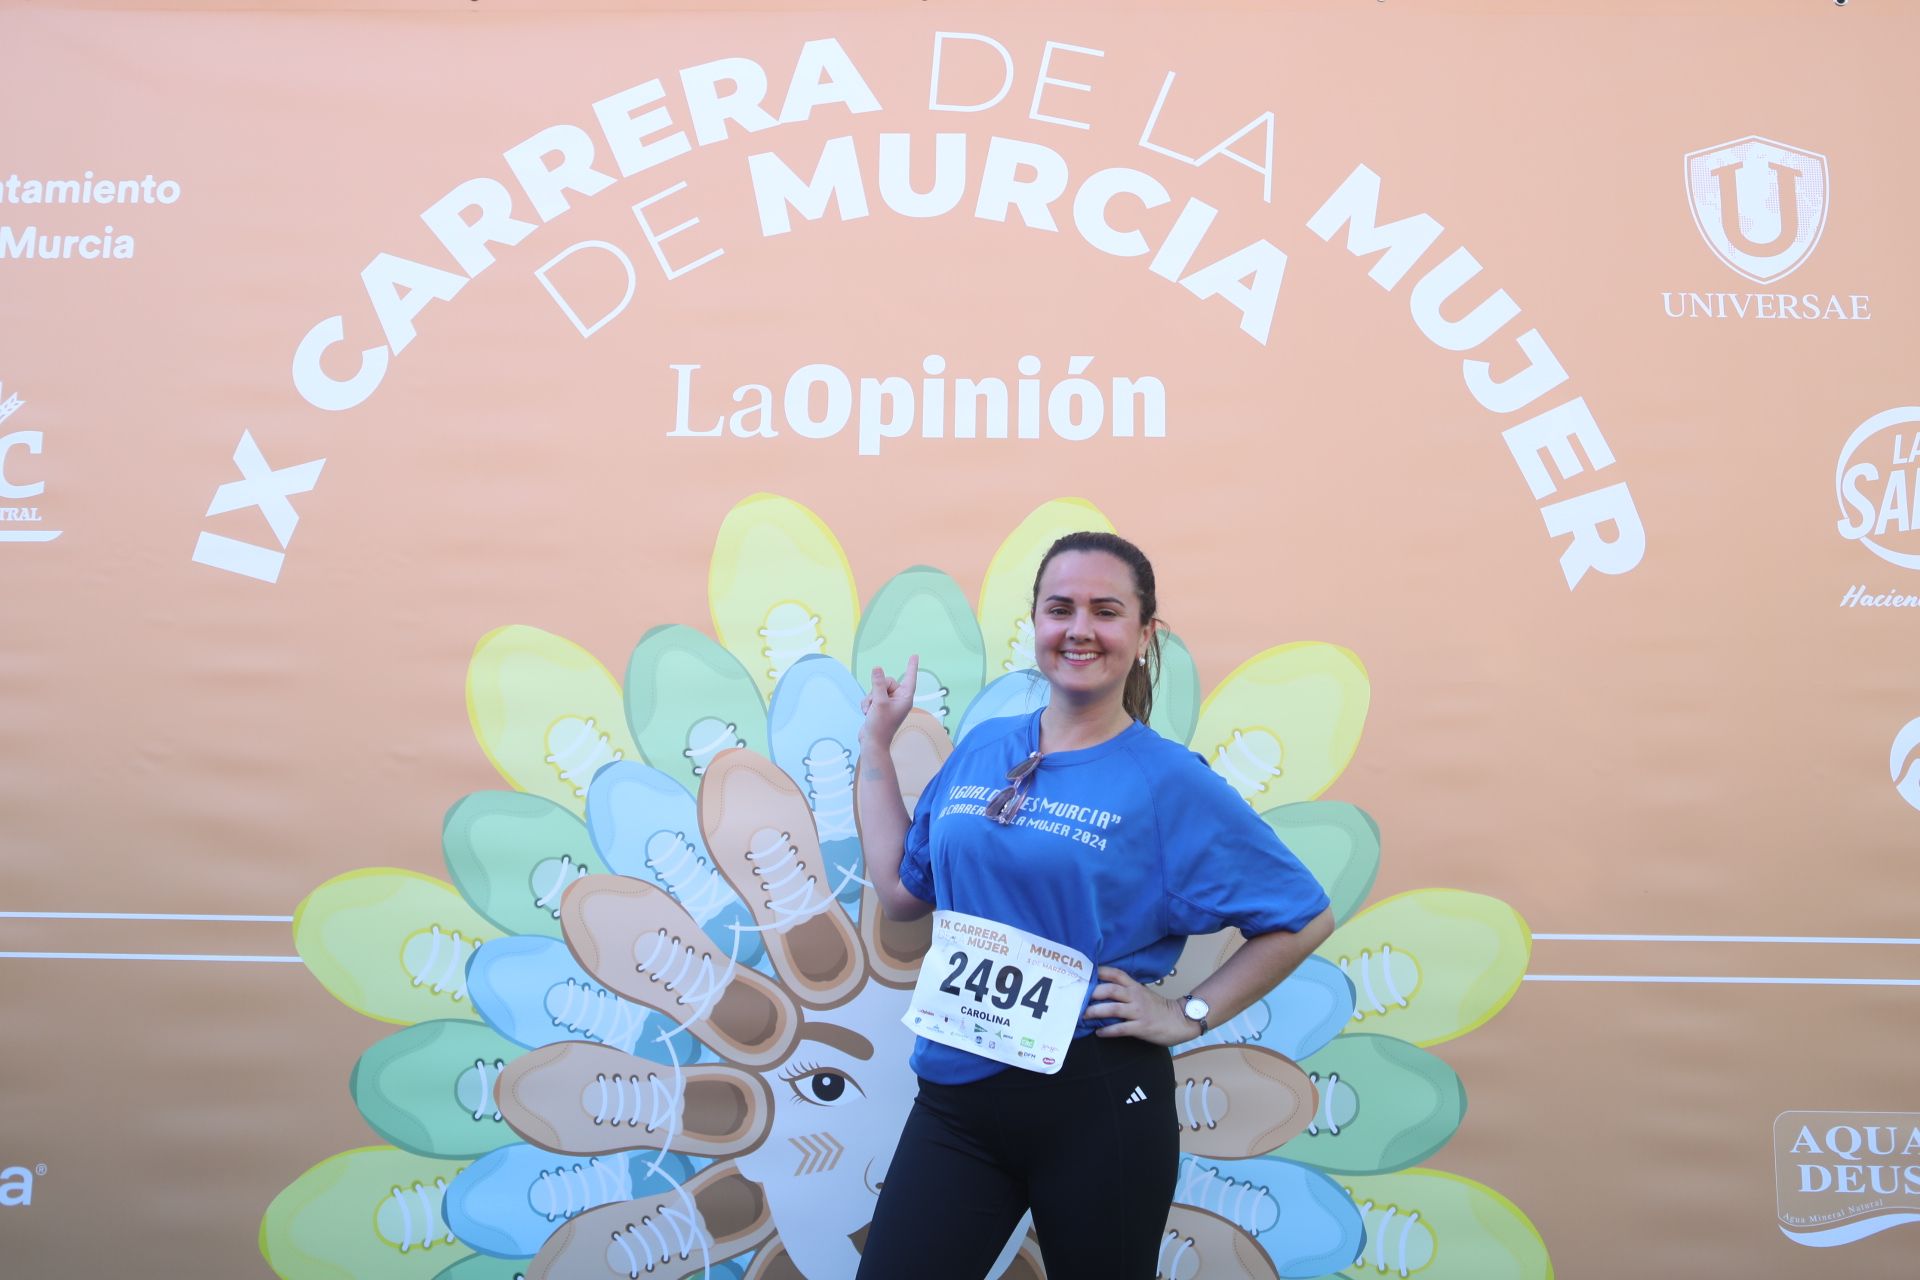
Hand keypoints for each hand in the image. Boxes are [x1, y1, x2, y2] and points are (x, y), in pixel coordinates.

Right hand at [859, 655, 918, 748]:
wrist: (872, 743)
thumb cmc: (880, 725)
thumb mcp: (879, 702)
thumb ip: (878, 684)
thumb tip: (877, 668)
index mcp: (905, 698)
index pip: (909, 678)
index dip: (911, 666)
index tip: (915, 655)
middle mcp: (899, 700)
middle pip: (886, 681)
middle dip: (876, 690)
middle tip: (875, 703)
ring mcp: (889, 703)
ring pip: (876, 689)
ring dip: (870, 698)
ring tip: (870, 711)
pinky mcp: (880, 707)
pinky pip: (871, 696)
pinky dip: (867, 703)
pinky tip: (866, 713)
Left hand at [1084, 966, 1198, 1045]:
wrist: (1180, 1020)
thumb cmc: (1158, 1008)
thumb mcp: (1142, 994)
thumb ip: (1126, 991)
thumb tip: (1101, 992)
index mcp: (1135, 986)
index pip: (1116, 974)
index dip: (1100, 972)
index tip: (1084, 974)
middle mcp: (1135, 996)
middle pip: (1111, 989)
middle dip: (1093, 993)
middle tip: (1078, 999)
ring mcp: (1138, 1011)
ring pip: (1113, 1008)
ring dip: (1096, 1012)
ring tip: (1083, 1016)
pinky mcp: (1142, 1027)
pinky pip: (1121, 1028)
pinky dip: (1108, 1031)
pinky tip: (1099, 1032)